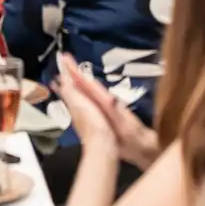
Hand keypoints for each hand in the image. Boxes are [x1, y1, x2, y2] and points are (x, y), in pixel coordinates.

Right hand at [56, 54, 159, 168]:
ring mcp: (103, 106)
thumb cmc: (135, 138)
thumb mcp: (128, 126)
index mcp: (108, 102)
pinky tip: (73, 93)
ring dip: (74, 80)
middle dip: (74, 71)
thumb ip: (120, 113)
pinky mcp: (102, 113)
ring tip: (63, 73)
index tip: (67, 61)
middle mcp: (105, 100)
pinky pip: (87, 99)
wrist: (142, 145)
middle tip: (62, 59)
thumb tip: (112, 99)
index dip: (78, 73)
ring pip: (86, 90)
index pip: (90, 84)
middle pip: (86, 83)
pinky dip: (78, 93)